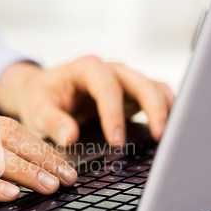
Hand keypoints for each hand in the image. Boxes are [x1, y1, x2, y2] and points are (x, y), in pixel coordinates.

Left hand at [0, 57, 174, 145]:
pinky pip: (157, 97)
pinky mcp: (132, 94)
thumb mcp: (38, 110)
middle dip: (154, 108)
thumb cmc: (41, 98)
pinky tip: (170, 131)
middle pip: (141, 83)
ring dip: (166, 110)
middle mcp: (110, 70)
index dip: (114, 114)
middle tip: (160, 137)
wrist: (43, 92)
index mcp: (86, 68)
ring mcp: (124, 81)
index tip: (116, 141)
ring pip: (155, 88)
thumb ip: (53, 122)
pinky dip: (167, 111)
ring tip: (172, 136)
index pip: (107, 88)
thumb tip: (70, 137)